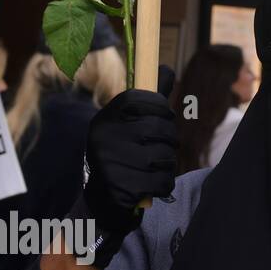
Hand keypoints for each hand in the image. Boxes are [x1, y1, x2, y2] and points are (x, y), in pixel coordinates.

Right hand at [75, 89, 177, 266]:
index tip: (161, 120)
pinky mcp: (122, 187)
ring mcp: (111, 163)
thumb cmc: (123, 155)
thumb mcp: (129, 125)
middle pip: (162, 129)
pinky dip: (163, 184)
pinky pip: (163, 180)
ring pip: (166, 156)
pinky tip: (149, 185)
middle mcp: (104, 138)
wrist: (102, 201)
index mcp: (105, 120)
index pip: (145, 100)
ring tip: (150, 168)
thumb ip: (150, 100)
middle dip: (168, 142)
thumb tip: (166, 68)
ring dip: (166, 165)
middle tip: (156, 151)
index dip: (162, 110)